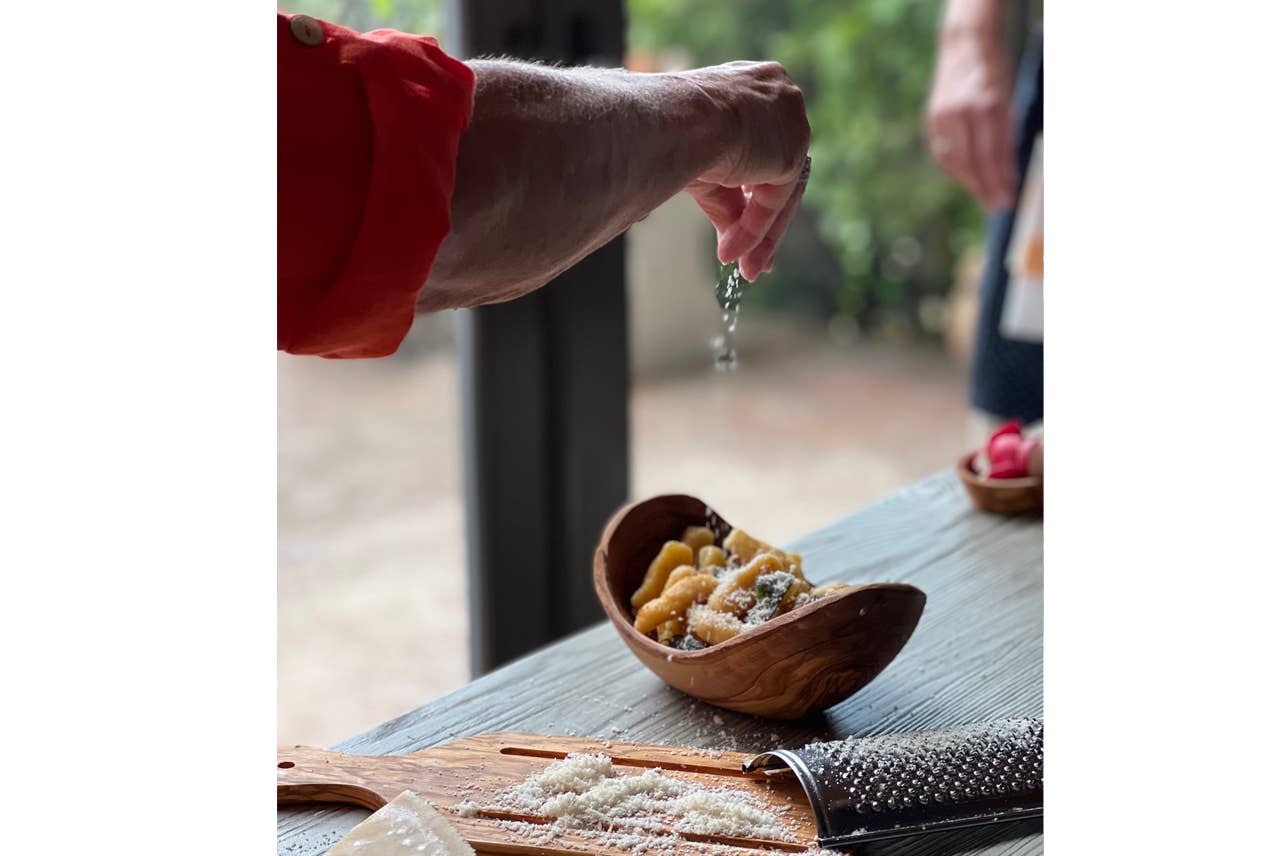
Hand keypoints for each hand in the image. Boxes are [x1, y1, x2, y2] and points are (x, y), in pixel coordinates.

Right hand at [679, 62, 810, 280]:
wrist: (675, 119)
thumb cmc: (668, 131)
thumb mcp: (699, 165)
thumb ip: (724, 198)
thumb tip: (727, 240)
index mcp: (750, 85)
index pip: (761, 143)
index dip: (751, 187)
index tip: (739, 218)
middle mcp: (777, 95)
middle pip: (776, 171)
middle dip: (760, 222)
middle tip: (751, 259)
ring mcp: (790, 120)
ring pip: (780, 190)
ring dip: (759, 234)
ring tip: (744, 268)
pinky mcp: (792, 151)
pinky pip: (774, 201)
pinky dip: (755, 229)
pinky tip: (732, 252)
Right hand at [925, 29, 1016, 210]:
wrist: (966, 47)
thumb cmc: (994, 74)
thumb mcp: (1008, 98)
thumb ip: (1005, 132)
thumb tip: (1007, 171)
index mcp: (990, 104)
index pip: (996, 152)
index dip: (1003, 178)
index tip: (1010, 197)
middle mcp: (965, 111)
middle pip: (976, 161)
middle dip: (988, 187)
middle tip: (999, 206)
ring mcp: (945, 115)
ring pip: (957, 161)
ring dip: (972, 183)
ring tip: (985, 198)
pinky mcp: (933, 118)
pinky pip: (944, 153)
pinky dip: (956, 170)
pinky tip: (967, 180)